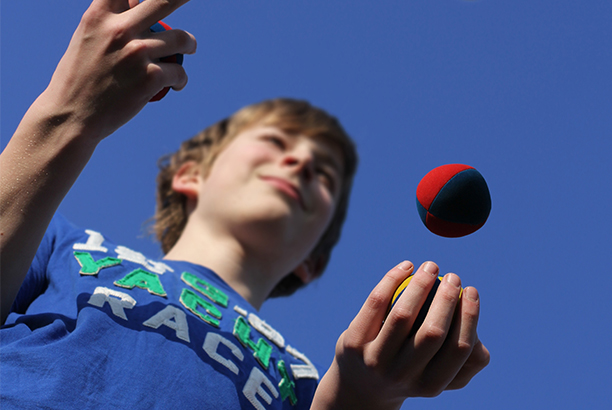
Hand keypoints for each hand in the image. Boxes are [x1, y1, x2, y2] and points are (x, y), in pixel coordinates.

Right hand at [39, 0, 196, 139]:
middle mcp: (120, 29)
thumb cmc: (80, 77)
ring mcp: (137, 53)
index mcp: (99, 16)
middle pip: (165, 0)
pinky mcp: (151, 77)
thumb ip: (110, 18)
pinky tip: (176, 85)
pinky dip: (180, 79)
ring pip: (182, 39)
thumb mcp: (88, 38)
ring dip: (189, 44)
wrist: (72, 116)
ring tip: (190, 48)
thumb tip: (135, 0)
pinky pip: (179, 72)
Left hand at [312, 261, 489, 409]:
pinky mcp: (353, 343)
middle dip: (447, 299)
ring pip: (402, 315)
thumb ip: (462, 361)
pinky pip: (376, 304)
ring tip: (430, 267)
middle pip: (431, 333)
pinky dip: (392, 280)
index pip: (457, 349)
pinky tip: (406, 266)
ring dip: (421, 285)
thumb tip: (478, 330)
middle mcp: (401, 376)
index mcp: (430, 386)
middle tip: (453, 276)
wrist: (359, 385)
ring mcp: (374, 361)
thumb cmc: (409, 371)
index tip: (471, 290)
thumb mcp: (435, 374)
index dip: (469, 316)